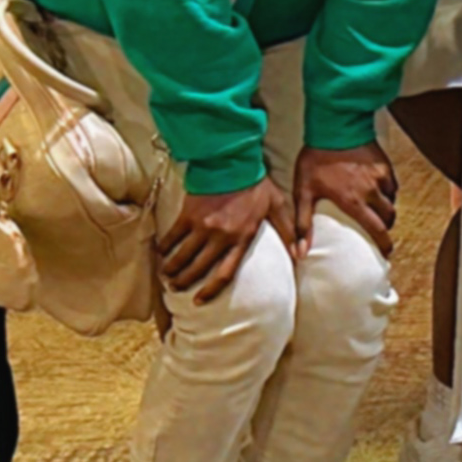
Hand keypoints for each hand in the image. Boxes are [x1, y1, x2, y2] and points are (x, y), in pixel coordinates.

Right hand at [154, 177, 287, 299]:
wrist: (233, 161)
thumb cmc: (257, 184)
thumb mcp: (278, 207)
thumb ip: (288, 232)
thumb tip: (300, 255)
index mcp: (241, 238)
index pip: (224, 273)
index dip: (210, 290)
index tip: (200, 300)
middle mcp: (220, 237)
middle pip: (198, 268)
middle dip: (185, 281)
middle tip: (176, 287)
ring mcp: (201, 227)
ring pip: (182, 256)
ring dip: (172, 268)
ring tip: (166, 275)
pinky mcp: (187, 215)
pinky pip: (172, 236)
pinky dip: (164, 246)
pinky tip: (160, 252)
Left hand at [293, 141, 396, 255]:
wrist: (334, 126)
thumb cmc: (316, 159)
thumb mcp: (303, 192)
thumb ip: (303, 224)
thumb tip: (300, 253)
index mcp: (354, 201)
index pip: (376, 229)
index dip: (384, 243)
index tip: (387, 252)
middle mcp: (372, 191)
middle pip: (389, 216)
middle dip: (387, 227)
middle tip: (381, 232)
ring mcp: (380, 176)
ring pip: (392, 200)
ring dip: (387, 209)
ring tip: (379, 212)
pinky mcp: (383, 164)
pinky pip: (391, 183)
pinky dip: (388, 191)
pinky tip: (379, 190)